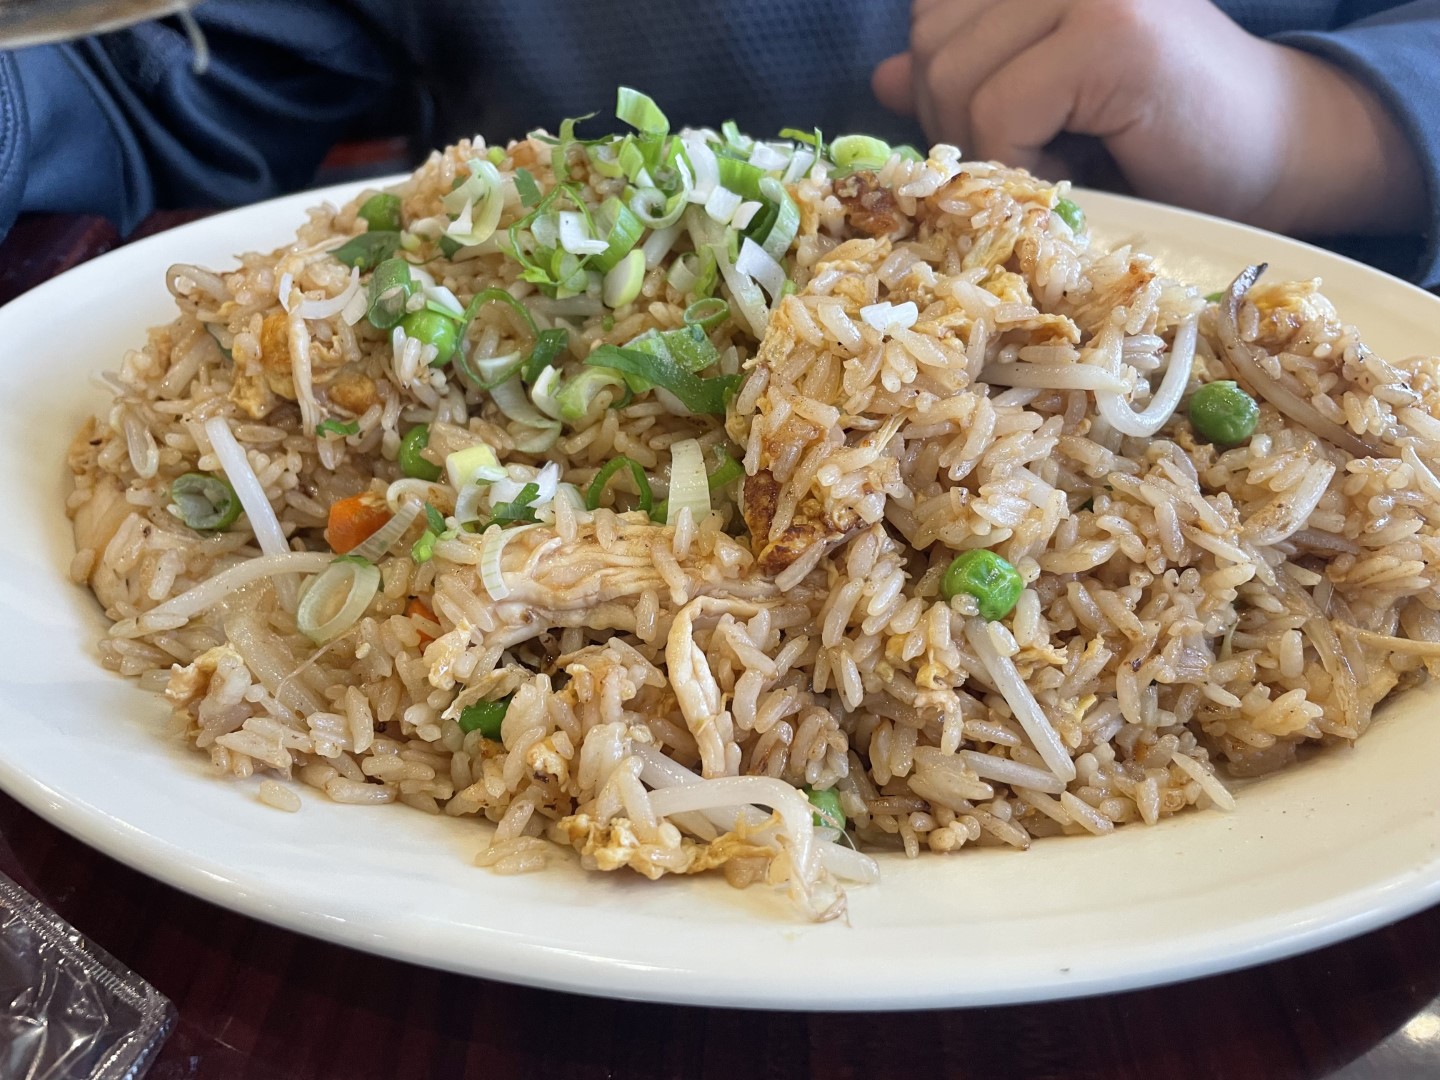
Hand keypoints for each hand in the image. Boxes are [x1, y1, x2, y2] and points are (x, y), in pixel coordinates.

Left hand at [872, 0, 1423, 236]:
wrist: (1278, 153)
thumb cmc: (1159, 132)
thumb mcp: (1043, 99)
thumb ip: (967, 76)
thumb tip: (882, 79)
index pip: (931, 11)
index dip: (943, 81)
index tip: (1003, 123)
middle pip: (931, 44)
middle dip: (961, 121)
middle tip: (1037, 151)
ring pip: (952, 79)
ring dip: (994, 148)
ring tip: (1062, 156)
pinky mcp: (1111, 32)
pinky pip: (998, 112)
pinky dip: (1020, 163)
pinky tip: (1075, 169)